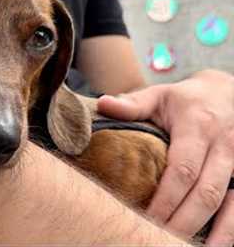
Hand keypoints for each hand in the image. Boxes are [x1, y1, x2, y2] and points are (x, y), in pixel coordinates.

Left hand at [97, 70, 233, 244]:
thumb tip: (102, 104)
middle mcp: (223, 145)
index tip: (145, 217)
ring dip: (210, 231)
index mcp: (197, 126)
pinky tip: (215, 245)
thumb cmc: (185, 99)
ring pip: (228, 203)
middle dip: (182, 220)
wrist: (227, 93)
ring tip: (180, 246)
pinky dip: (230, 228)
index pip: (182, 169)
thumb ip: (133, 104)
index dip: (166, 198)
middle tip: (156, 237)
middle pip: (205, 192)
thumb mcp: (159, 95)